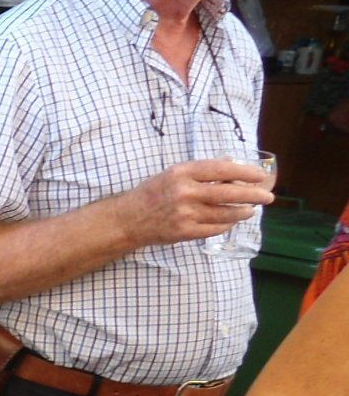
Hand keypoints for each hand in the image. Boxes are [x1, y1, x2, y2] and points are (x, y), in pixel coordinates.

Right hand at [119, 159, 273, 246]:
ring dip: (243, 212)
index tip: (260, 175)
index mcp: (182, 173)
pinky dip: (227, 225)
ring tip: (251, 210)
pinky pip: (215, 229)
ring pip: (225, 213)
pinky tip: (231, 221)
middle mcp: (184, 192)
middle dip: (253, 195)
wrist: (127, 220)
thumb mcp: (172, 174)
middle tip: (268, 197)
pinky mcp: (184, 232)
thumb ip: (201, 170)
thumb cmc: (152, 194)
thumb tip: (232, 164)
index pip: (221, 169)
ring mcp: (185, 214)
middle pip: (228, 193)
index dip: (245, 172)